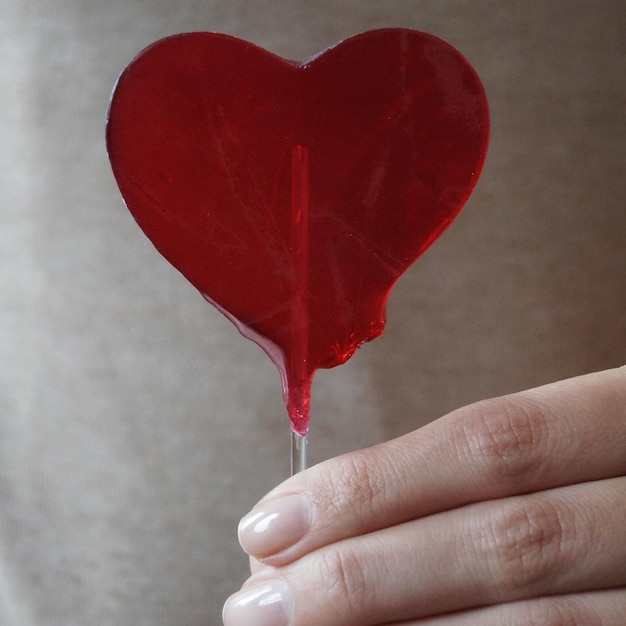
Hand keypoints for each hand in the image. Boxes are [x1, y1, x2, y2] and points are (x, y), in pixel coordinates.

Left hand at [223, 367, 625, 624]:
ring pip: (542, 624)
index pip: (492, 441)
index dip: (373, 484)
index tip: (270, 521)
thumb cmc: (612, 488)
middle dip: (368, 575)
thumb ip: (476, 482)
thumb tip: (325, 522)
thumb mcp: (572, 455)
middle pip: (508, 540)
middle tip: (259, 601)